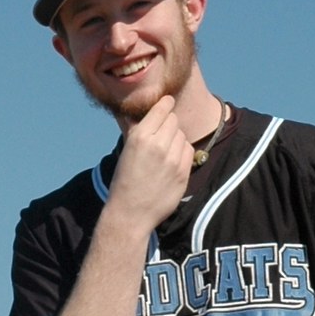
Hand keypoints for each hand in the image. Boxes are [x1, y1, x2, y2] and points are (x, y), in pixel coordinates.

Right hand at [108, 96, 193, 230]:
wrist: (131, 212)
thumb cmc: (125, 180)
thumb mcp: (126, 150)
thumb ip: (136, 129)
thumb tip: (143, 111)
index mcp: (140, 137)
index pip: (162, 108)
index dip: (165, 104)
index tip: (167, 102)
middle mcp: (158, 145)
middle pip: (174, 120)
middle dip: (169, 124)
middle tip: (162, 134)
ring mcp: (173, 159)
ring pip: (182, 135)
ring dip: (176, 138)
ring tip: (165, 151)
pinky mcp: (183, 172)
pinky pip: (189, 150)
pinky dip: (183, 152)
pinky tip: (172, 161)